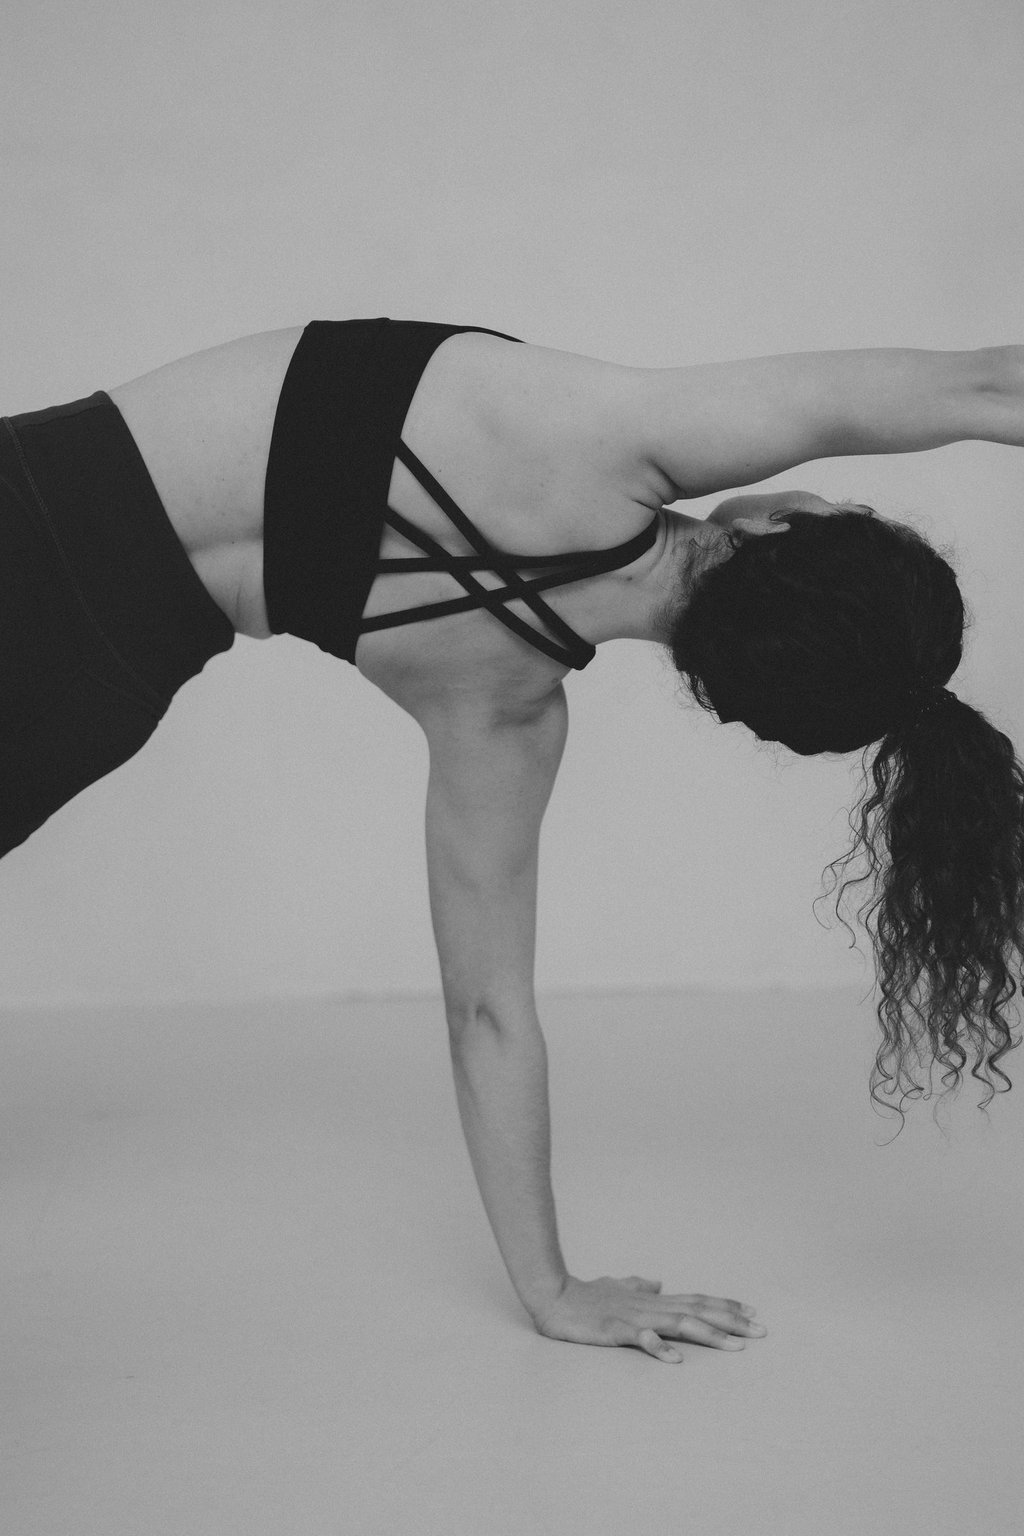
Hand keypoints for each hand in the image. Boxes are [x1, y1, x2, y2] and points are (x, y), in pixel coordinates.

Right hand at [531, 1274, 766, 1363]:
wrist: (553, 1296)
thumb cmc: (585, 1296)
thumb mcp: (617, 1288)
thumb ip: (639, 1285)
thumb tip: (657, 1281)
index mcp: (653, 1299)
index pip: (696, 1299)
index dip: (725, 1305)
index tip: (752, 1312)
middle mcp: (650, 1305)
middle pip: (698, 1311)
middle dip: (732, 1321)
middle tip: (762, 1331)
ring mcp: (635, 1317)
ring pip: (679, 1324)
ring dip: (710, 1335)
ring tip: (735, 1346)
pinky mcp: (615, 1330)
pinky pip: (641, 1339)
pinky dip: (660, 1348)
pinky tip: (676, 1359)